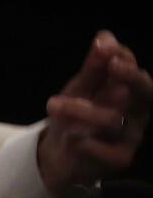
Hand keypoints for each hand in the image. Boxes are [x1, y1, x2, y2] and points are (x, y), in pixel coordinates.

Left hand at [37, 31, 151, 197]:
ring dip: (83, 110)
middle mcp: (136, 114)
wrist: (59, 154)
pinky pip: (107, 151)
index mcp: (131, 93)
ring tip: (54, 104)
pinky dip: (87, 142)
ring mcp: (129, 138)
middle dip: (131, 77)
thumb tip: (105, 37)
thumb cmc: (76, 114)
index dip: (125, 59)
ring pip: (114, 120)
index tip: (105, 46)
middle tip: (113, 65)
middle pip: (144, 95)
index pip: (136, 73)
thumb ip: (94, 66)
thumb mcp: (82, 87)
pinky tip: (72, 138)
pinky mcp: (118, 160)